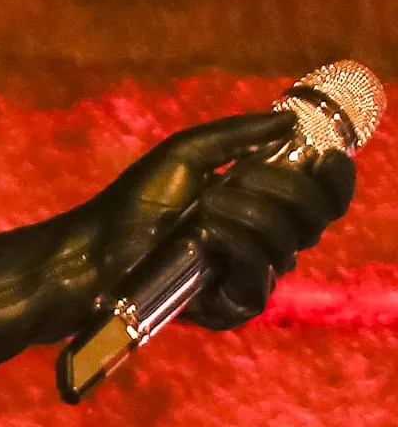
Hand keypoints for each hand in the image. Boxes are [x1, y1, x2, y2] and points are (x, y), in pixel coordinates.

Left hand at [0, 110, 355, 395]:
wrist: (92, 250)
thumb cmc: (131, 203)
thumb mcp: (183, 156)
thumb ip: (237, 136)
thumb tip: (290, 119)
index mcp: (262, 206)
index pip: (323, 197)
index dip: (333, 178)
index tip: (325, 157)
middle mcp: (265, 242)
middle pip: (315, 218)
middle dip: (282, 190)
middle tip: (235, 181)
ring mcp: (250, 276)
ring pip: (287, 244)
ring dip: (245, 215)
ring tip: (201, 209)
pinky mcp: (233, 307)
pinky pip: (261, 278)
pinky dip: (233, 248)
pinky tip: (201, 238)